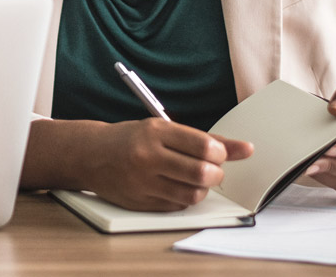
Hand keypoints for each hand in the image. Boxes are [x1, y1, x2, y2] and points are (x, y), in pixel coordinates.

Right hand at [83, 119, 252, 211]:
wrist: (90, 154)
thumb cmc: (130, 139)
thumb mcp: (163, 129)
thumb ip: (204, 140)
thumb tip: (245, 149)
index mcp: (155, 131)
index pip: (204, 146)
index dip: (220, 153)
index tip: (217, 154)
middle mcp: (147, 156)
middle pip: (203, 173)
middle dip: (215, 173)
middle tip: (209, 168)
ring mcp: (143, 181)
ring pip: (194, 194)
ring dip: (201, 188)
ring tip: (192, 178)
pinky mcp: (141, 202)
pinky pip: (178, 206)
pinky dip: (184, 198)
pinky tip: (174, 186)